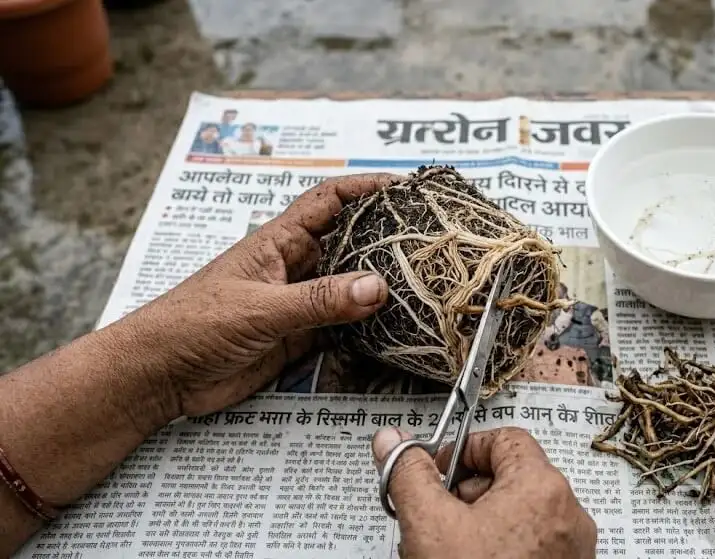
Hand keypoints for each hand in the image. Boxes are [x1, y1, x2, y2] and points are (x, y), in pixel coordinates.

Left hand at [115, 173, 400, 422]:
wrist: (159, 375)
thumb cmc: (192, 325)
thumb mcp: (259, 308)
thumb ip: (318, 300)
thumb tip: (376, 287)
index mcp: (278, 242)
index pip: (329, 201)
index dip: (365, 189)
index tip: (404, 187)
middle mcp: (294, 268)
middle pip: (349, 243)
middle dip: (385, 238)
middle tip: (427, 240)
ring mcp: (299, 303)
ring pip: (350, 287)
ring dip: (380, 287)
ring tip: (423, 283)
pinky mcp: (298, 338)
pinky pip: (343, 327)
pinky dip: (368, 328)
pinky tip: (394, 329)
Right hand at [372, 427, 596, 558]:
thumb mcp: (429, 525)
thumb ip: (409, 475)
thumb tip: (393, 444)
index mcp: (542, 488)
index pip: (504, 439)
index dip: (463, 450)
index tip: (437, 471)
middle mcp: (568, 515)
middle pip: (511, 477)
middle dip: (465, 493)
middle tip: (435, 515)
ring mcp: (570, 549)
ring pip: (518, 515)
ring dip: (478, 523)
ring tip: (446, 550)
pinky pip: (530, 545)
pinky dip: (498, 549)